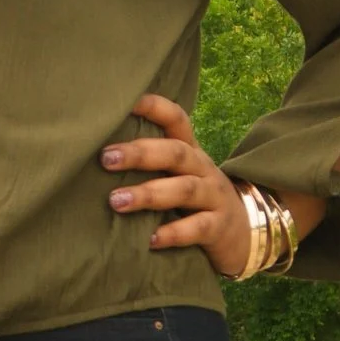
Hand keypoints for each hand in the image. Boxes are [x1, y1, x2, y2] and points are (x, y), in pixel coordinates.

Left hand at [101, 91, 256, 276]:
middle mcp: (204, 169)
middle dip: (140, 154)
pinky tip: (149, 239)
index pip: (176, 120)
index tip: (124, 102)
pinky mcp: (219, 228)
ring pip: (184, 190)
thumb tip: (96, 154)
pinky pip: (197, 228)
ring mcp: (215, 198)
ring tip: (116, 201)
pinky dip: (173, 233)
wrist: (243, 234)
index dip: (154, 107)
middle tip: (105, 158)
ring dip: (149, 194)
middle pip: (176, 153)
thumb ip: (149, 164)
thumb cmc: (194, 202)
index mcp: (190, 152)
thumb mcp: (178, 176)